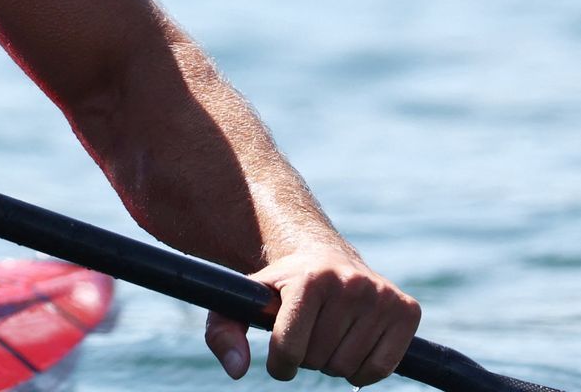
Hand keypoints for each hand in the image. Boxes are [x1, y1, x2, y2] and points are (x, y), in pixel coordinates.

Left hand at [206, 244, 420, 384]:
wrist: (323, 258)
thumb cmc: (279, 288)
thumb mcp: (243, 301)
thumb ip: (223, 332)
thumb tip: (236, 370)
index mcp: (308, 280)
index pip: (289, 349)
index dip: (280, 364)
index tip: (278, 357)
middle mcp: (350, 284)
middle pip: (320, 361)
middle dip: (307, 359)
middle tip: (307, 336)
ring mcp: (382, 296)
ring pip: (349, 369)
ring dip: (333, 365)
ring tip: (327, 337)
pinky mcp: (407, 310)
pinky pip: (383, 369)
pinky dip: (364, 372)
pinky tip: (352, 348)